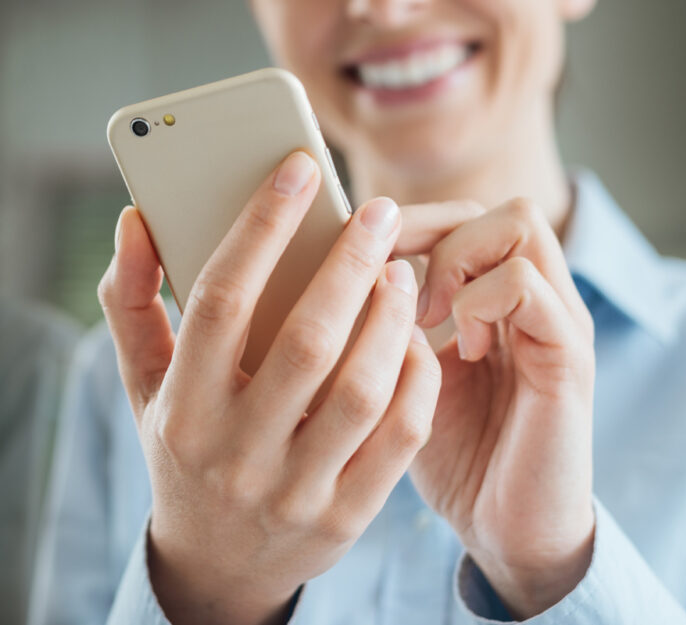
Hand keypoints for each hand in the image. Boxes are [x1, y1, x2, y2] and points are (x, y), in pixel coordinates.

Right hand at [98, 151, 440, 624]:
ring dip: (390, 317)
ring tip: (401, 270)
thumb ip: (132, 302)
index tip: (297, 171)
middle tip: (379, 212)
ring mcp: (295, 490)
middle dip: (349, 263)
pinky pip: (400, 435)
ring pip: (360, 389)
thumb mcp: (144, 384)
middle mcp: (235, 452)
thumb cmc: (184, 450)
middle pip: (306, 340)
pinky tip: (415, 337)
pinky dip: (416, 377)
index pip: (219, 300)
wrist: (219, 563)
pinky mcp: (345, 515)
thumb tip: (136, 220)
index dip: (260, 227)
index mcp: (181, 408)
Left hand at [396, 198, 595, 618]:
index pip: (471, 218)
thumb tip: (351, 274)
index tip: (367, 257)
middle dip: (437, 230)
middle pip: (503, 206)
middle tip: (397, 281)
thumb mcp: (414, 379)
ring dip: (457, 260)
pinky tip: (460, 346)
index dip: (417, 222)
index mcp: (506, 304)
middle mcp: (541, 302)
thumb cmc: (460, 456)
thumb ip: (394, 327)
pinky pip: (526, 286)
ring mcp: (560, 324)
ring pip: (521, 224)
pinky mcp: (568, 357)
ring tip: (428, 315)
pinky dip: (479, 301)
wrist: (509, 531)